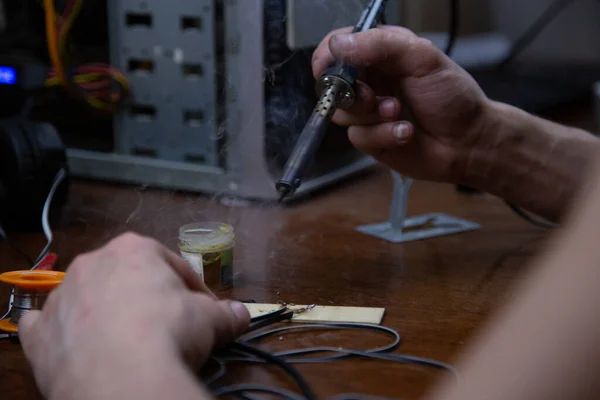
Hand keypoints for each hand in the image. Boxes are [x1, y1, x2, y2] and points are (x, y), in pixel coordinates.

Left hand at [18, 232, 249, 398]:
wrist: (121, 376)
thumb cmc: (167, 332)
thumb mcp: (210, 320)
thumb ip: (226, 314)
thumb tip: (241, 314)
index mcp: (135, 250)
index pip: (172, 265)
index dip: (192, 288)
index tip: (203, 308)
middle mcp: (93, 264)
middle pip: (127, 277)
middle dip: (147, 297)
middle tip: (167, 324)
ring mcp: (63, 296)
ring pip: (86, 297)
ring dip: (105, 312)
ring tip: (127, 341)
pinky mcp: (41, 332)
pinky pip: (46, 324)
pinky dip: (59, 332)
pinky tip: (75, 344)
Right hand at [312, 26, 493, 182]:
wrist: (469, 141)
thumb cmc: (451, 95)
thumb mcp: (422, 58)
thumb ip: (380, 46)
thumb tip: (337, 45)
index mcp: (380, 54)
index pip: (338, 47)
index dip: (326, 56)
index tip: (325, 68)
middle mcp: (370, 81)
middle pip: (332, 83)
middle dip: (351, 92)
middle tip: (373, 97)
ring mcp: (368, 112)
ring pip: (341, 112)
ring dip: (371, 115)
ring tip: (399, 113)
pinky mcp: (371, 139)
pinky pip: (358, 137)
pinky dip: (382, 135)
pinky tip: (405, 133)